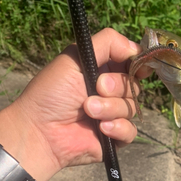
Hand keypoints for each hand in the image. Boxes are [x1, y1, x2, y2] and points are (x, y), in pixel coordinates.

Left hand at [10, 28, 146, 176]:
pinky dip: (118, 128)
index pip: (131, 63)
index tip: (140, 67)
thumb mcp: (76, 57)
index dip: (139, 64)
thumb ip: (107, 43)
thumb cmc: (51, 93)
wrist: (40, 131)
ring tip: (88, 110)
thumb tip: (135, 48)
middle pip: (135, 85)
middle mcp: (109, 92)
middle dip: (117, 86)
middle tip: (97, 88)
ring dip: (111, 108)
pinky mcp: (113, 137)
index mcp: (101, 70)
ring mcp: (112, 115)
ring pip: (132, 108)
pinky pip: (130, 131)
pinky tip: (101, 128)